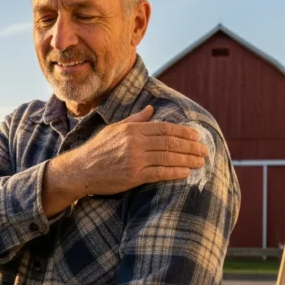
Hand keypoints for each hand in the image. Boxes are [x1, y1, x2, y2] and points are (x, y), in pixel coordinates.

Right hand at [42, 105, 208, 216]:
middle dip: (191, 146)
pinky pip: (160, 173)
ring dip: (188, 159)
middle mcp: (135, 142)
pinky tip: (186, 172)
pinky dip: (175, 172)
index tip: (196, 136)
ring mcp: (135, 159)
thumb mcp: (114, 129)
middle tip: (204, 150)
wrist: (80, 170)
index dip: (183, 132)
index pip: (164, 128)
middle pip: (170, 142)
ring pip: (168, 157)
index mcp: (132, 129)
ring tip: (200, 162)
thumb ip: (135, 119)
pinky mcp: (133, 176)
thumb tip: (151, 109)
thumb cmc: (97, 149)